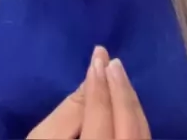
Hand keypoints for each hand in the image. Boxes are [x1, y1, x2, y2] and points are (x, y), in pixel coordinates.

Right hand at [27, 46, 150, 139]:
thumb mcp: (44, 139)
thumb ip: (68, 112)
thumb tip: (91, 77)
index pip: (101, 117)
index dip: (99, 86)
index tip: (98, 54)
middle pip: (128, 126)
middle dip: (121, 91)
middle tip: (112, 61)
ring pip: (142, 134)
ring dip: (131, 102)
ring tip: (118, 75)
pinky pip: (142, 139)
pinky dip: (135, 119)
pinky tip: (126, 101)